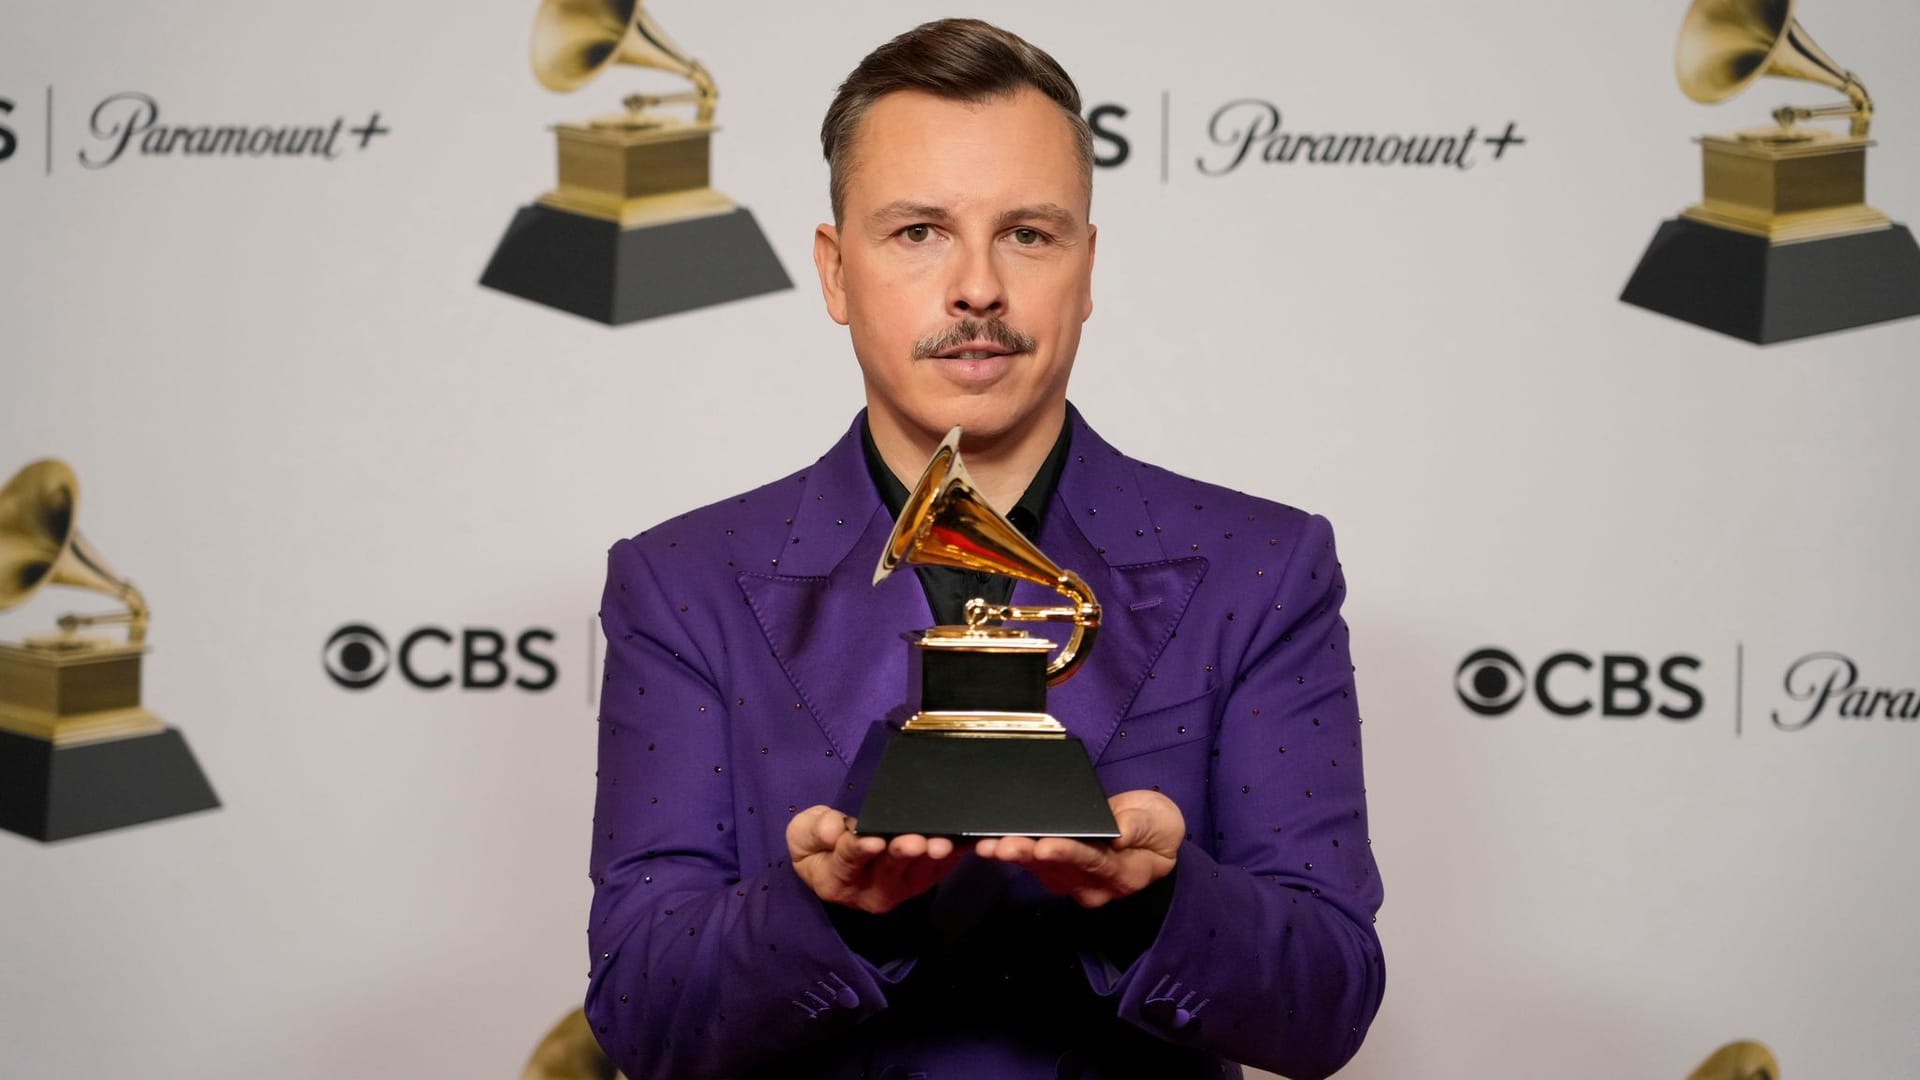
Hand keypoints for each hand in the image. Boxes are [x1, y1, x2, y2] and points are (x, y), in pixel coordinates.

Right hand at [786, 805, 959, 913]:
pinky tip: (960, 841)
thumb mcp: (803, 834)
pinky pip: (940, 870)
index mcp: (836, 880)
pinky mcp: (921, 883)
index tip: (872, 841)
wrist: (835, 863)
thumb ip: (815, 830)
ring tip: (941, 843)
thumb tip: (833, 830)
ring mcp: (898, 890)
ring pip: (918, 874)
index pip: (848, 862)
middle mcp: (869, 892)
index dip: (860, 850)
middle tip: (915, 841)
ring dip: (931, 858)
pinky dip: (952, 856)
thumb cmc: (819, 846)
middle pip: (888, 871)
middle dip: (903, 854)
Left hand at [974, 790, 1184, 907]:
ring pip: (1040, 869)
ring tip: (987, 844)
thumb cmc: (1158, 829)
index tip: (1045, 845)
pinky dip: (1012, 854)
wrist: (1155, 839)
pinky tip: (991, 844)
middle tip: (1000, 846)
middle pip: (1057, 869)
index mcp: (1123, 873)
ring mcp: (1075, 881)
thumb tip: (1117, 833)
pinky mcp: (1060, 871)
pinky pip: (1034, 865)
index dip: (1067, 852)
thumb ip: (1139, 827)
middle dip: (1027, 855)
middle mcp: (1094, 884)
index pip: (1091, 861)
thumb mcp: (1159, 822)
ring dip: (1013, 856)